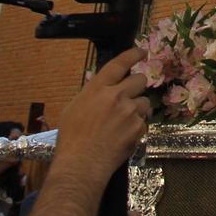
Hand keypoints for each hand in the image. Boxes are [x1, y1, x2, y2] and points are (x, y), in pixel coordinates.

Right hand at [52, 48, 149, 183]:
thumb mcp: (75, 108)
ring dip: (137, 109)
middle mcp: (116, 95)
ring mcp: (129, 111)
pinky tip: (124, 136)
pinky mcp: (138, 127)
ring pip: (144, 102)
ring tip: (122, 123)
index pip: (119, 64)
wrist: (81, 164)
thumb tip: (106, 89)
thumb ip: (93, 94)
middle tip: (129, 97)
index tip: (141, 52)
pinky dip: (137, 127)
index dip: (132, 55)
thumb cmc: (71, 138)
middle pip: (140, 80)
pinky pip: (143, 122)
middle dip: (137, 87)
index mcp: (97, 88)